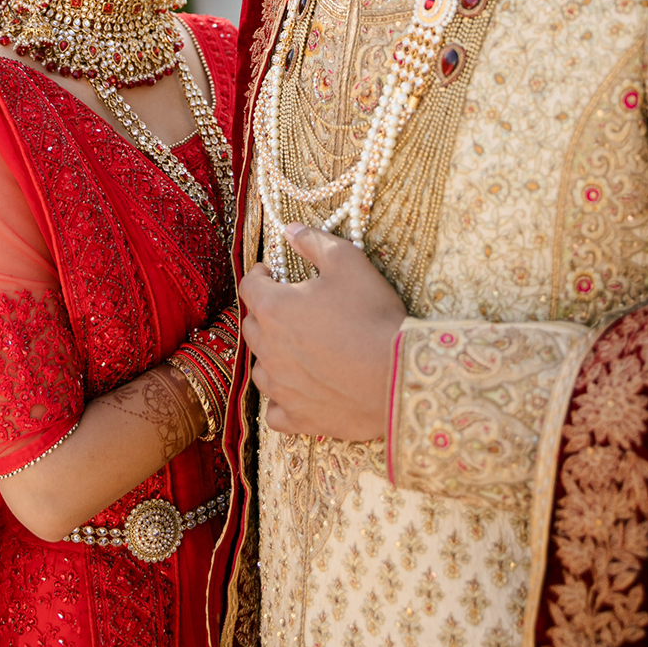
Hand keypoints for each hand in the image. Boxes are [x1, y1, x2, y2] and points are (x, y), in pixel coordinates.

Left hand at [240, 224, 406, 441]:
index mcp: (275, 308)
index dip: (260, 275)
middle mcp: (268, 349)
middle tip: (293, 307)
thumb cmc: (373, 317)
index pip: (250, 286)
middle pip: (252, 326)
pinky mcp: (295, 417)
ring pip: (260, 368)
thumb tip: (291, 229)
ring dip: (273, 355)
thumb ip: (315, 242)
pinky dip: (283, 398)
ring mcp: (279, 387)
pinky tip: (301, 389)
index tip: (272, 272)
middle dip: (266, 313)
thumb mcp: (350, 264)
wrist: (397, 376)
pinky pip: (275, 409)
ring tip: (300, 348)